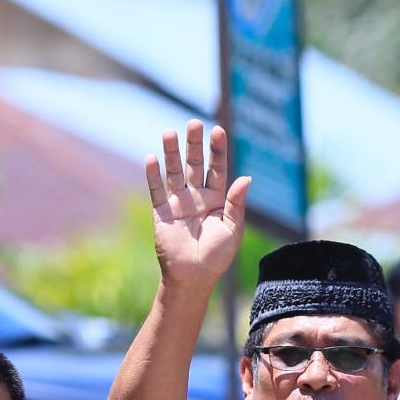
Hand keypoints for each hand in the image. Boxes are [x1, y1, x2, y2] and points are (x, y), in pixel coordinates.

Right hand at [145, 119, 250, 291]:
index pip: (217, 168)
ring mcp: (178, 202)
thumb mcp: (233, 229)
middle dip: (194, 145)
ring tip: (169, 132)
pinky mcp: (161, 211)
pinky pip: (156, 189)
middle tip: (194, 123)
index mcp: (217, 199)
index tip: (218, 130)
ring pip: (174, 172)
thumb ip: (237, 203)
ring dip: (172, 153)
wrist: (193, 277)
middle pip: (195, 164)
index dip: (217, 150)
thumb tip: (247, 178)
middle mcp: (197, 197)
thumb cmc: (217, 256)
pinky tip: (152, 158)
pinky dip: (152, 174)